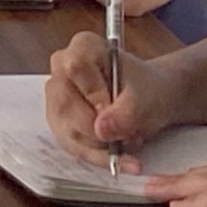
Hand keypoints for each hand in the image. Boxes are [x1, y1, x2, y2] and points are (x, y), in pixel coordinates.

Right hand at [45, 31, 170, 168]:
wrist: (150, 101)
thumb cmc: (147, 90)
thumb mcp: (146, 98)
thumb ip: (126, 112)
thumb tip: (100, 130)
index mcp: (83, 47)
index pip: (76, 67)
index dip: (93, 93)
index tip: (112, 109)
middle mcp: (61, 69)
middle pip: (65, 103)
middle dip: (99, 130)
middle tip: (130, 135)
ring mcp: (57, 97)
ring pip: (66, 129)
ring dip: (101, 146)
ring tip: (130, 140)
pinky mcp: (60, 122)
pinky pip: (71, 146)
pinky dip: (98, 157)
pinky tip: (120, 159)